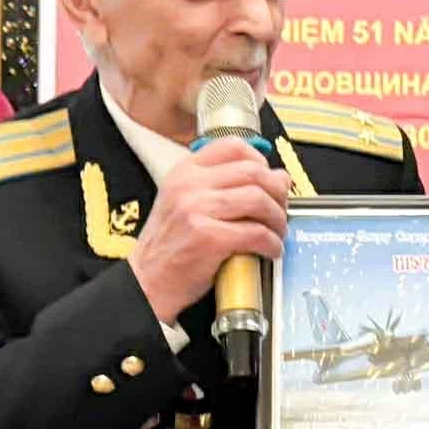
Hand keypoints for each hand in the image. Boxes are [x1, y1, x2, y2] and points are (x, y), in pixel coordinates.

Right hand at [127, 137, 291, 324]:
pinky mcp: (209, 237)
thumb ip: (227, 188)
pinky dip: (271, 243)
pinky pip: (256, 233)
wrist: (147, 281)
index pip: (232, 147)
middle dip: (277, 192)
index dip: (260, 161)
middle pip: (252, 172)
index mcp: (185, 172)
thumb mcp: (188, 204)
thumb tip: (278, 177)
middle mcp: (189, 185)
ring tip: (277, 233)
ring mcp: (197, 210)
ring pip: (258, 200)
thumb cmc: (170, 246)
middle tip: (280, 209)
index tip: (270, 178)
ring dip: (277, 219)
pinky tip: (270, 250)